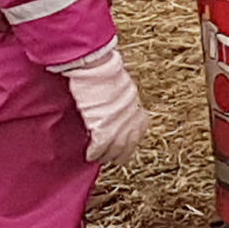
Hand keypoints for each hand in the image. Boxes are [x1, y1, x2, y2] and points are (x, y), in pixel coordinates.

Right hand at [55, 45, 149, 168]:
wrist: (97, 67)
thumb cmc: (105, 74)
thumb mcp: (122, 90)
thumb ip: (123, 104)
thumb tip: (117, 112)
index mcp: (138, 110)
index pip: (137, 134)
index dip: (128, 143)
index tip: (122, 150)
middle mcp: (132, 120)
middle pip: (127, 145)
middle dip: (119, 154)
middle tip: (110, 159)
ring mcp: (118, 126)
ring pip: (114, 149)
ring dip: (106, 156)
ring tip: (99, 159)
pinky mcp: (103, 128)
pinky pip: (100, 147)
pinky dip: (95, 153)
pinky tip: (90, 155)